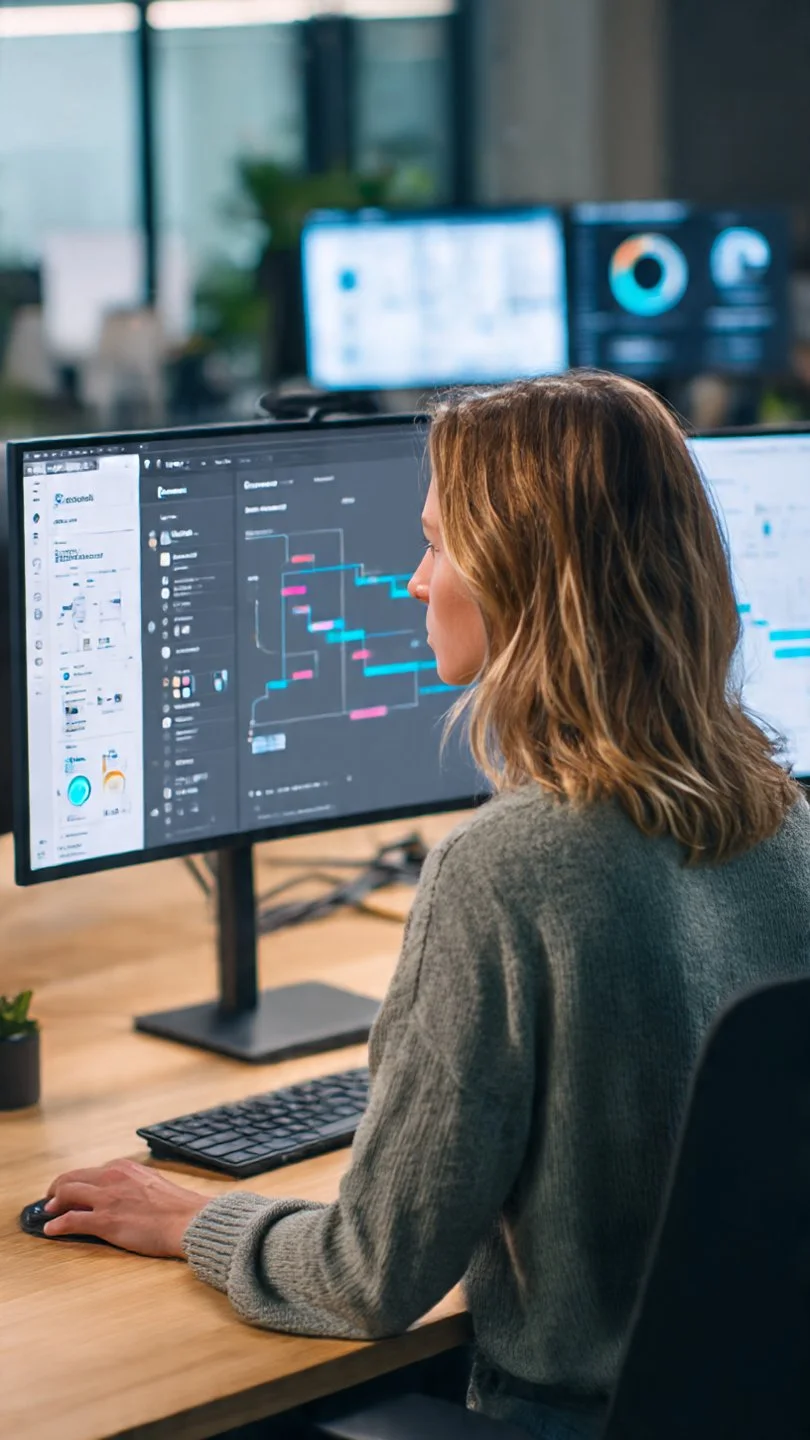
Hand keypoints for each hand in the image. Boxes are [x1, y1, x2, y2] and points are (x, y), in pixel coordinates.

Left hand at [43, 1157, 209, 1257]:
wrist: (188, 1219)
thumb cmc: (177, 1206)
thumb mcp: (152, 1182)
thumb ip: (133, 1183)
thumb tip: (122, 1192)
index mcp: (124, 1168)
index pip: (90, 1171)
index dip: (76, 1181)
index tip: (71, 1189)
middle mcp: (112, 1177)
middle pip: (72, 1178)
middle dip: (57, 1188)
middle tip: (51, 1199)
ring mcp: (107, 1198)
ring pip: (67, 1193)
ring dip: (53, 1203)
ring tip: (48, 1212)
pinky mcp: (104, 1220)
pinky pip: (71, 1220)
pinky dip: (57, 1224)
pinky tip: (51, 1230)